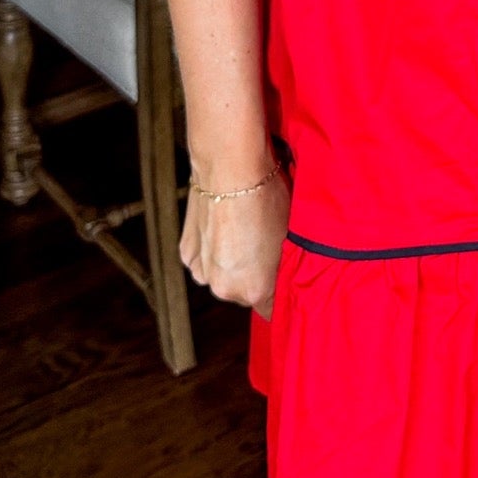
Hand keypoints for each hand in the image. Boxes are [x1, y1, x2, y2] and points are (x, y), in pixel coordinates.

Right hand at [178, 165, 291, 320]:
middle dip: (256, 276)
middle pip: (245, 293)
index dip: (280, 293)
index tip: (285, 279)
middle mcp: (224, 288)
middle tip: (266, 246)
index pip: (273, 308)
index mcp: (254, 290)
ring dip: (232, 264)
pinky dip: (213, 251)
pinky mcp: (186, 252)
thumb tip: (285, 274)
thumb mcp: (290, 237)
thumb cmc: (266, 198)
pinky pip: (205, 261)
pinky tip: (224, 227)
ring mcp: (202, 271)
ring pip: (223, 277)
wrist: (230, 168)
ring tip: (244, 233)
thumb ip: (285, 267)